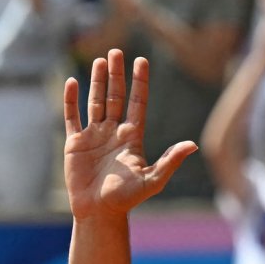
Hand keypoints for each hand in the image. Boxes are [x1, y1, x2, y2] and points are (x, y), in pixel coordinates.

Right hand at [64, 49, 196, 219]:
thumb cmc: (127, 198)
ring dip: (97, 81)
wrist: (99, 212)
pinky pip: (72, 117)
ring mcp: (94, 136)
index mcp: (132, 137)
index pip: (137, 103)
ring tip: (100, 60)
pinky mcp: (75, 143)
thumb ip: (171, 160)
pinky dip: (71, 100)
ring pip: (95, 102)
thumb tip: (193, 145)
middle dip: (116, 74)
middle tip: (117, 51)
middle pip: (115, 96)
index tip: (142, 60)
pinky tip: (72, 83)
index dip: (139, 82)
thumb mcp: (153, 179)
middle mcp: (113, 132)